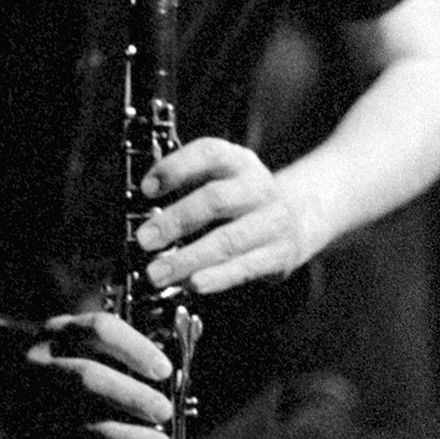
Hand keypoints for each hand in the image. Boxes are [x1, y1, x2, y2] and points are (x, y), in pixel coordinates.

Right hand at [26, 310, 171, 438]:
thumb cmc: (52, 355)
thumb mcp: (73, 335)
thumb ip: (113, 350)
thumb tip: (166, 380)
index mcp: (59, 333)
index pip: (99, 331)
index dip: (136, 349)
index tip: (164, 369)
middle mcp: (43, 365)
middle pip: (88, 379)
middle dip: (132, 398)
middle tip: (163, 411)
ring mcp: (33, 404)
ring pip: (78, 424)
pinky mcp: (29, 438)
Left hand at [136, 137, 304, 295]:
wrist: (299, 218)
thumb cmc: (242, 201)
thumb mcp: (220, 180)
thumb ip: (185, 188)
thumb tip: (140, 210)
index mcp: (237, 162)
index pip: (208, 154)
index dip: (175, 168)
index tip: (146, 189)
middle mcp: (257, 188)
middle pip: (215, 200)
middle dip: (175, 221)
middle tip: (144, 239)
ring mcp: (271, 222)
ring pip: (227, 240)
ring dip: (187, 259)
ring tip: (157, 272)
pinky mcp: (278, 255)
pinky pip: (244, 268)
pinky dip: (215, 277)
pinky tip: (192, 284)